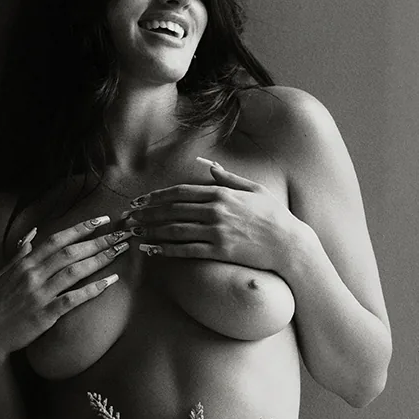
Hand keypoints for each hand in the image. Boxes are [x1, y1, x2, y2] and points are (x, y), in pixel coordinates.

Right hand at [0, 216, 128, 358]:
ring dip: (100, 259)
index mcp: (25, 263)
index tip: (102, 220)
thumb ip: (20, 253)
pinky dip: (92, 289)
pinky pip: (72, 299)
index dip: (81, 228)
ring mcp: (39, 294)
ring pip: (74, 271)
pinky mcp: (44, 314)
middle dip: (99, 240)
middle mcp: (33, 274)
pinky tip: (110, 282)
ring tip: (120, 251)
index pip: (57, 239)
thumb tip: (31, 234)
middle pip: (71, 252)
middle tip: (122, 233)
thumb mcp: (2, 273)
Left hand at [122, 158, 297, 270]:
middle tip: (129, 217)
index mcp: (221, 193)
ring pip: (174, 230)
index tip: (141, 200)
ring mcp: (217, 231)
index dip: (156, 196)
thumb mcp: (254, 189)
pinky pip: (186, 250)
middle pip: (172, 210)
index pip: (180, 192)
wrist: (289, 244)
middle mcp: (215, 210)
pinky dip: (166, 249)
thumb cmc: (274, 215)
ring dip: (151, 231)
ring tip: (135, 233)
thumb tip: (210, 166)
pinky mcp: (219, 251)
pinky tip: (153, 250)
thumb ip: (229, 178)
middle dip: (147, 213)